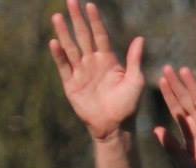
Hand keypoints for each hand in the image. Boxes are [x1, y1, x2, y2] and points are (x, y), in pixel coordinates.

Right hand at [49, 1, 146, 140]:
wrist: (115, 127)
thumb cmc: (128, 105)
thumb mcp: (135, 81)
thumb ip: (134, 59)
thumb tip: (140, 38)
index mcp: (108, 60)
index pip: (100, 35)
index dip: (95, 21)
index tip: (90, 5)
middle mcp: (93, 63)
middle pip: (83, 36)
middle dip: (77, 19)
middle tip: (71, 1)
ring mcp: (81, 72)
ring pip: (71, 48)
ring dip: (64, 32)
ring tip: (58, 17)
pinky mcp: (71, 84)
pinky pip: (64, 66)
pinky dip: (59, 55)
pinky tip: (54, 42)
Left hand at [154, 65, 195, 167]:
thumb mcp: (185, 162)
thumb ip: (171, 147)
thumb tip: (156, 129)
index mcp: (190, 130)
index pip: (177, 108)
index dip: (169, 95)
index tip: (160, 80)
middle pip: (187, 100)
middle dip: (177, 85)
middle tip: (167, 68)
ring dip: (192, 85)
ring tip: (183, 70)